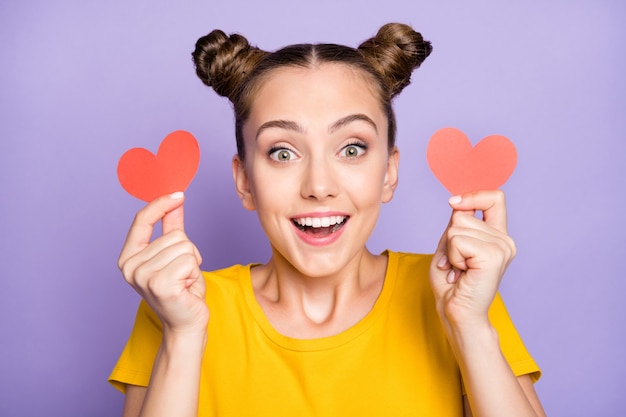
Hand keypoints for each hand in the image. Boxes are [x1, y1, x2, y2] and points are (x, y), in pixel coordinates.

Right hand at [118, 192, 208, 334]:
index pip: (142, 220)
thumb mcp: (175, 255)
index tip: (179, 195)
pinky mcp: (160, 284)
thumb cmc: (182, 290)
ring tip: (184, 281)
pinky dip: (195, 272)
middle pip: (174, 235)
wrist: (187, 324)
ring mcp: (143, 276)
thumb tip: (176, 200)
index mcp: (128, 257)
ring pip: (184, 246)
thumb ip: (171, 227)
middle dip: (187, 252)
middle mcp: (130, 266)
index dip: (161, 204)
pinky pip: (189, 260)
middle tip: (182, 274)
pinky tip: (187, 287)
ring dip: (192, 263)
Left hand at [430, 190, 515, 328]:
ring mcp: (502, 247)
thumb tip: (457, 202)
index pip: (495, 198)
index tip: (454, 204)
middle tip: (455, 264)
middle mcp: (505, 240)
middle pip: (463, 213)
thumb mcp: (450, 247)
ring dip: (449, 251)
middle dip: (449, 239)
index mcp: (497, 236)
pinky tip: (461, 273)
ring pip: (456, 227)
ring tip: (458, 270)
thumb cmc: (451, 285)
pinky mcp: (494, 256)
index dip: (473, 196)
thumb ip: (458, 224)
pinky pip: (457, 240)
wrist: (456, 314)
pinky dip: (451, 257)